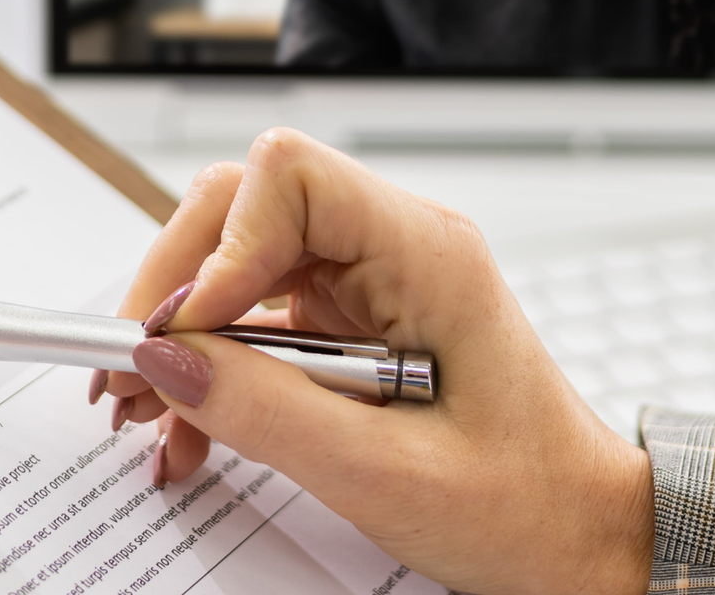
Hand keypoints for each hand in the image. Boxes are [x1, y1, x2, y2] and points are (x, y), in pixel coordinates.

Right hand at [89, 128, 651, 594]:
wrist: (581, 538)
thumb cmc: (525, 504)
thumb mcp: (386, 474)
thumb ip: (267, 412)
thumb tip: (165, 360)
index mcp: (425, 253)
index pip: (289, 175)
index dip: (220, 245)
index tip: (186, 334)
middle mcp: (392, 246)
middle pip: (243, 207)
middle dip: (174, 288)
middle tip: (133, 373)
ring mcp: (367, 280)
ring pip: (234, 263)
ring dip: (182, 337)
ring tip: (146, 414)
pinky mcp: (349, 322)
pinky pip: (254, 319)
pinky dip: (212, 370)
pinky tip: (192, 432)